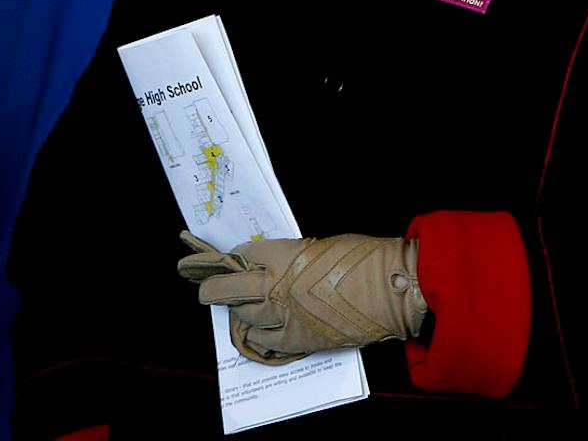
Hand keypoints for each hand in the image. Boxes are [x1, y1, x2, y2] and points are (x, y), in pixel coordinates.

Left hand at [177, 231, 427, 364]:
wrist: (388, 291)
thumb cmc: (361, 258)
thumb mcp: (319, 246)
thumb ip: (292, 255)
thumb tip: (278, 264)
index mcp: (280, 255)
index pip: (242, 254)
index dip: (235, 256)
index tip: (226, 257)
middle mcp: (273, 286)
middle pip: (226, 288)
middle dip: (210, 286)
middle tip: (200, 285)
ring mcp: (281, 317)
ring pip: (243, 316)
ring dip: (239, 310)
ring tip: (239, 306)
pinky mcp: (294, 341)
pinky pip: (263, 340)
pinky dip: (258, 334)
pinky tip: (259, 329)